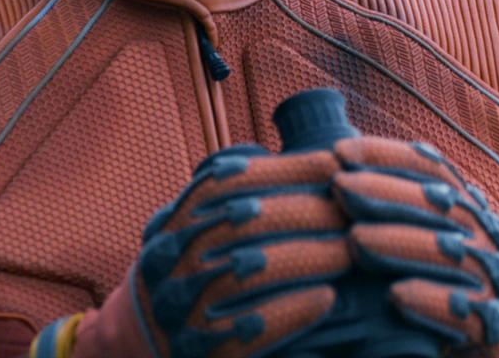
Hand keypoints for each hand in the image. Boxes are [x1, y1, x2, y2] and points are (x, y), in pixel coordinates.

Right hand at [133, 143, 351, 357]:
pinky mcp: (197, 350)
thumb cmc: (195, 272)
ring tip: (349, 252)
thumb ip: (237, 194)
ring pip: (247, 272)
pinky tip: (325, 299)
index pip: (232, 181)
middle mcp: (174, 258)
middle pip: (245, 222)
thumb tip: (308, 159)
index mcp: (179, 220)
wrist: (145, 339)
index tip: (335, 163)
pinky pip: (246, 329)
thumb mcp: (199, 225)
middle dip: (306, 212)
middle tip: (353, 211)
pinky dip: (288, 310)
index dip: (287, 169)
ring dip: (306, 257)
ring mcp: (182, 305)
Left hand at [331, 137, 498, 357]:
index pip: (429, 168)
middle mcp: (484, 233)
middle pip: (436, 204)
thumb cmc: (438, 276)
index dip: (385, 156)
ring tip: (355, 238)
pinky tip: (395, 296)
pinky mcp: (490, 321)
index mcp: (468, 205)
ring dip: (399, 243)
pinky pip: (461, 309)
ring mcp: (491, 276)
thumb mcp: (427, 229)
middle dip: (383, 192)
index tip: (340, 152)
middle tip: (339, 186)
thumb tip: (340, 158)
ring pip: (447, 253)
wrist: (488, 334)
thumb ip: (400, 199)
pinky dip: (430, 301)